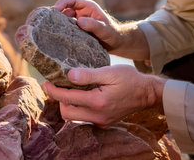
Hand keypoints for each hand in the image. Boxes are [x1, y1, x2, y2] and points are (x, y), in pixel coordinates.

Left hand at [43, 65, 165, 127]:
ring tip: (68, 88)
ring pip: (75, 117)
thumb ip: (88, 75)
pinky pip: (85, 117)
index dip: (53, 90)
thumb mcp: (110, 72)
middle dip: (58, 100)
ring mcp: (101, 121)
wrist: (147, 93)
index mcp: (97, 102)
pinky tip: (81, 95)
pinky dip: (79, 107)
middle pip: (67, 113)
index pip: (67, 98)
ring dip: (68, 104)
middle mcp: (97, 115)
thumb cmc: (130, 79)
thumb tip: (69, 75)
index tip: (46, 82)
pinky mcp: (104, 122)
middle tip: (56, 85)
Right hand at [52, 0, 122, 51]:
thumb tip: (79, 21)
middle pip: (64, 7)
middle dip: (55, 12)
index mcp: (88, 6)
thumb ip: (94, 25)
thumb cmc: (112, 34)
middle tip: (45, 20)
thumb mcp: (105, 30)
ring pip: (63, 17)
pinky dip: (59, 29)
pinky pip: (65, 26)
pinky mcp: (76, 29)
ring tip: (47, 28)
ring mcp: (77, 20)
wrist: (115, 43)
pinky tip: (53, 36)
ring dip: (56, 21)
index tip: (54, 10)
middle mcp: (81, 11)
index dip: (61, 2)